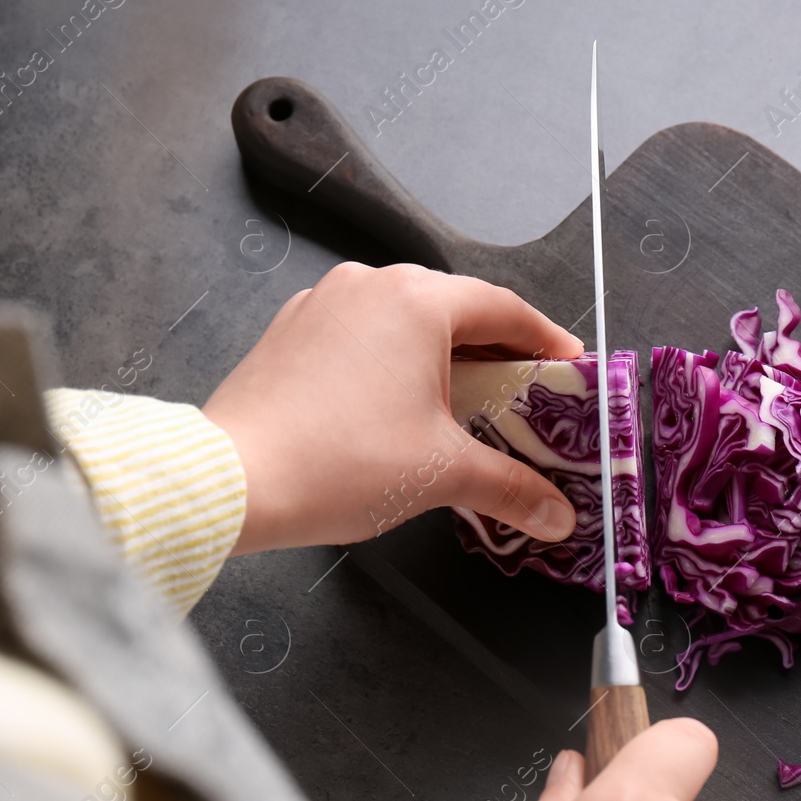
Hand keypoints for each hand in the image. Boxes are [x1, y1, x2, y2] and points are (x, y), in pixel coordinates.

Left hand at [202, 262, 583, 554]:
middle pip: (453, 309)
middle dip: (494, 352)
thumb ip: (511, 488)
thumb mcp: (441, 474)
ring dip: (438, 357)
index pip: (504, 309)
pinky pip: (358, 336)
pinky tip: (393, 408)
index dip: (545, 340)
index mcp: (417, 300)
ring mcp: (322, 303)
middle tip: (522, 396)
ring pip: (401, 320)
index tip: (569, 368)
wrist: (231, 479)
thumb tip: (557, 515)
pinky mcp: (289, 332)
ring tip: (460, 406)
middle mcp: (369, 285)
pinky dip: (388, 363)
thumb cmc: (339, 463)